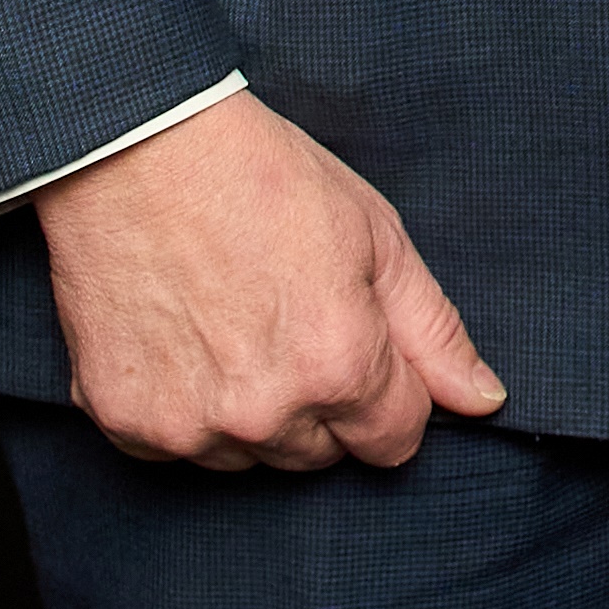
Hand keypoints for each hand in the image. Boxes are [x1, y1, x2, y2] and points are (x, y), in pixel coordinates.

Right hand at [37, 92, 502, 470]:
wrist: (136, 150)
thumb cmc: (263, 179)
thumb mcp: (376, 237)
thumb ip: (433, 331)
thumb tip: (483, 401)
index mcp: (339, 365)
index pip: (395, 440)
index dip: (391, 394)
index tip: (363, 347)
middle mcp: (265, 412)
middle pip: (323, 455)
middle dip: (323, 404)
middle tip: (291, 320)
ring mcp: (189, 425)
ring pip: (252, 458)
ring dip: (255, 414)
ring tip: (234, 324)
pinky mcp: (125, 423)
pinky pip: (179, 450)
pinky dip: (188, 410)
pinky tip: (185, 341)